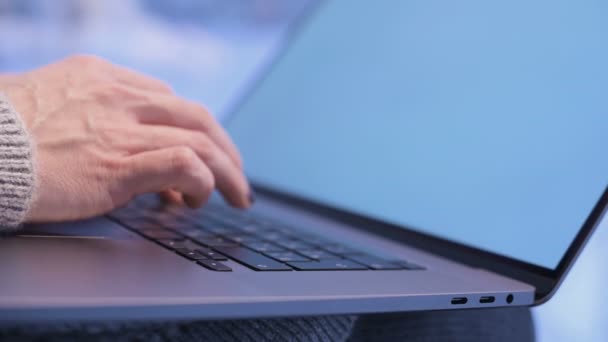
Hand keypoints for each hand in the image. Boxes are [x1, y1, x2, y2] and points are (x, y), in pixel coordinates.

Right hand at [0, 55, 250, 222]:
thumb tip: (121, 151)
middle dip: (227, 149)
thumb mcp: (51, 104)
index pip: (169, 100)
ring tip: (237, 196)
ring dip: (228, 172)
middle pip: (198, 117)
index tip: (200, 155)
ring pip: (201, 141)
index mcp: (103, 78)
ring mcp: (120, 129)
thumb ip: (93, 119)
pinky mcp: (117, 165)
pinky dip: (201, 181)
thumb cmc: (4, 135)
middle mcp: (119, 97)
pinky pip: (182, 164)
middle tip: (237, 175)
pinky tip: (195, 199)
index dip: (193, 131)